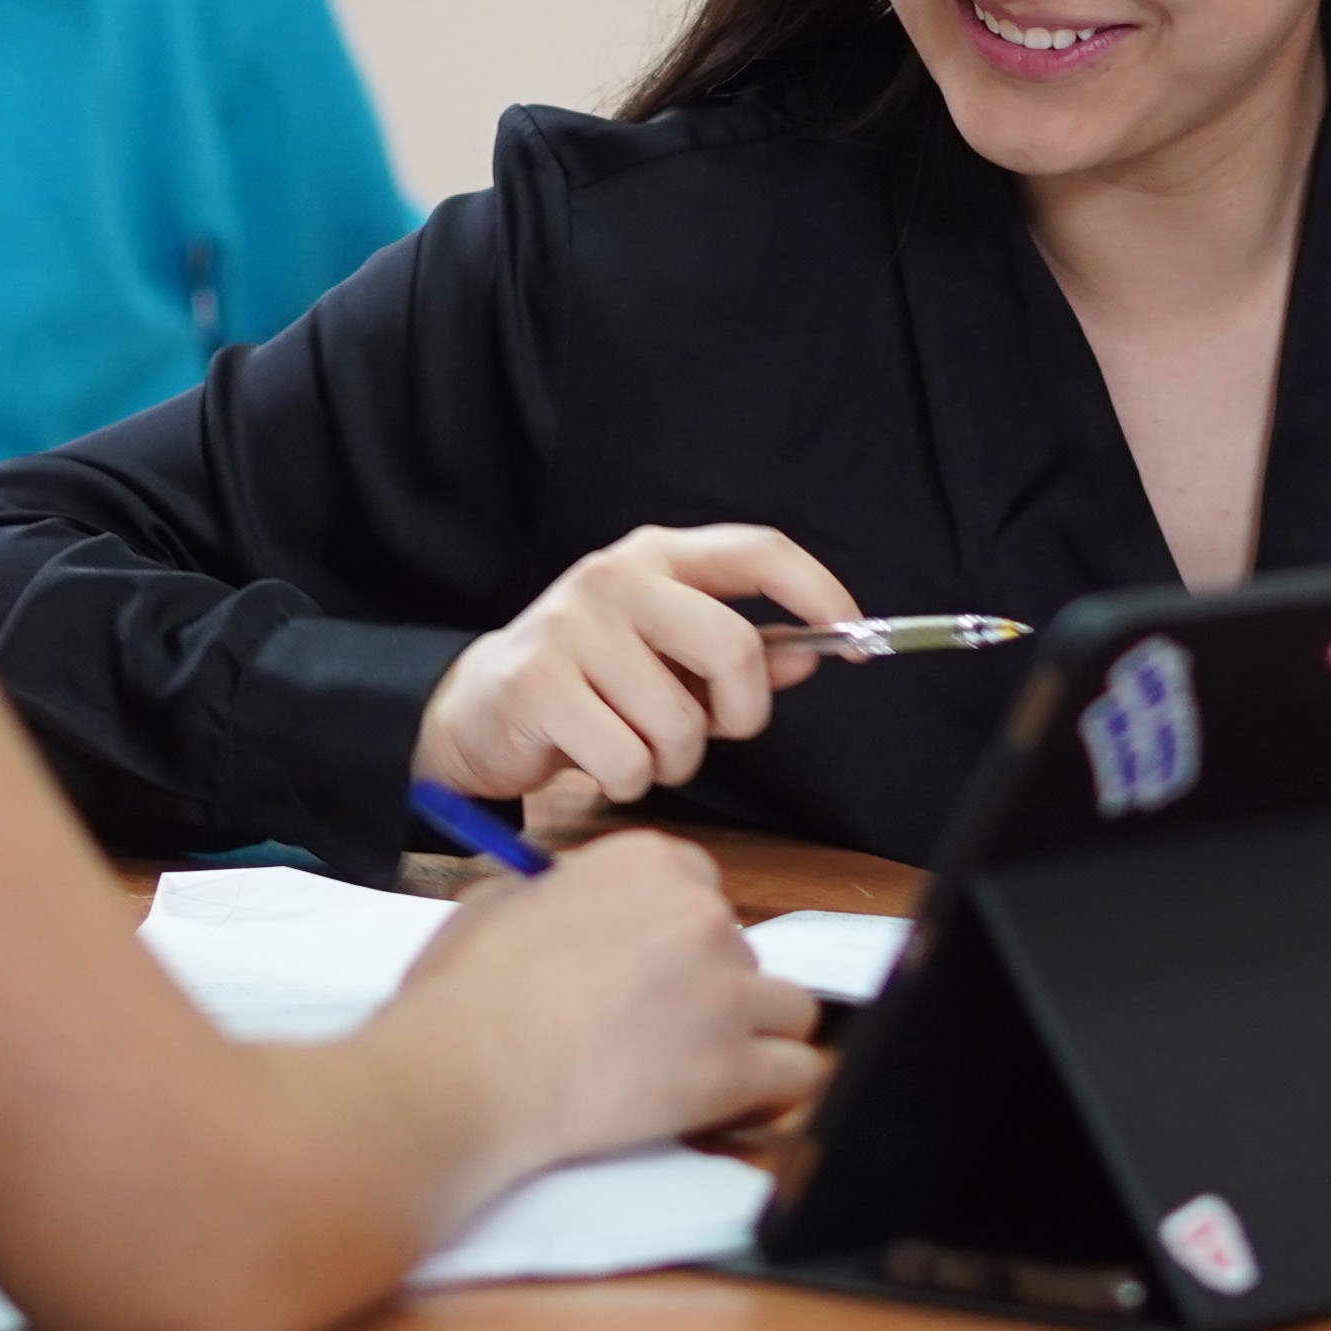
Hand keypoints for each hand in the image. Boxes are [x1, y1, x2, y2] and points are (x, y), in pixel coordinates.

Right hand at [380, 830, 825, 1165]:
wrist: (467, 1072)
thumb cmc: (468, 996)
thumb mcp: (497, 901)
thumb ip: (552, 890)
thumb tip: (561, 897)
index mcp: (646, 863)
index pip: (704, 887)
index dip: (679, 934)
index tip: (655, 968)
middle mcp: (700, 913)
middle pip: (743, 949)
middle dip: (710, 989)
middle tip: (658, 1031)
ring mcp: (725, 991)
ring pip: (787, 1008)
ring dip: (752, 1036)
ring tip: (698, 1068)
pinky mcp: (734, 1067)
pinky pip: (798, 1072)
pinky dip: (773, 1092)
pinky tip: (735, 1104)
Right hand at [415, 524, 856, 802]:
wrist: (476, 710)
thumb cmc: (588, 684)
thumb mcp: (666, 658)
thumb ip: (738, 657)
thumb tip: (808, 660)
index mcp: (658, 558)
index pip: (757, 550)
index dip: (816, 589)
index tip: (854, 635)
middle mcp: (616, 578)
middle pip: (732, 647)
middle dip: (739, 712)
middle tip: (715, 732)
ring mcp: (573, 627)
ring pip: (679, 720)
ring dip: (673, 759)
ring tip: (636, 747)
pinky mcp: (539, 683)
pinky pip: (628, 760)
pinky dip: (628, 781)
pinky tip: (598, 761)